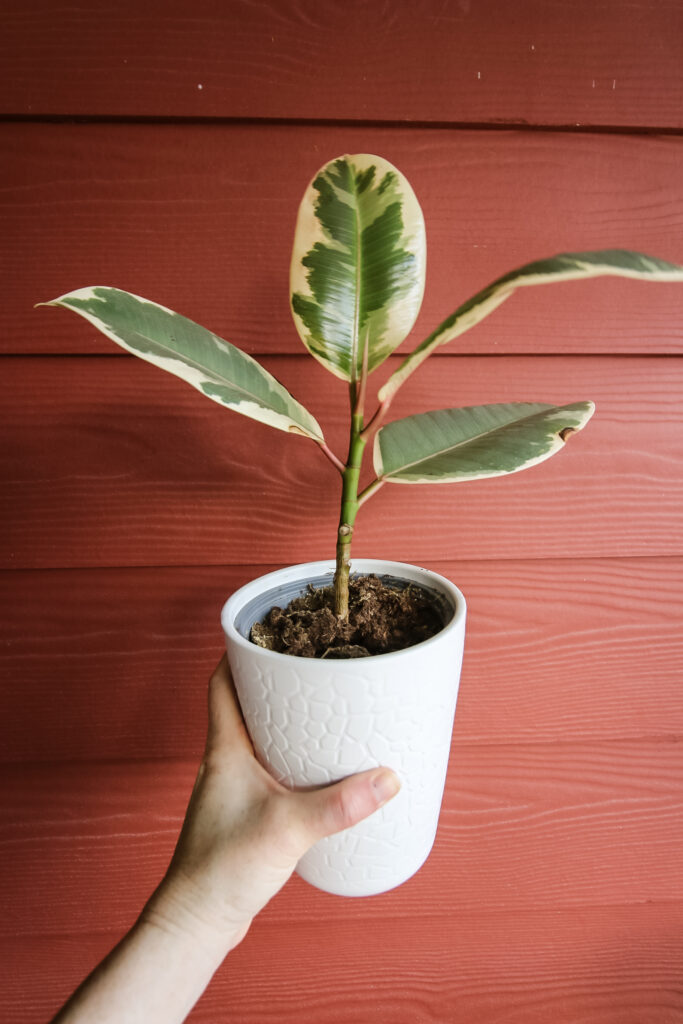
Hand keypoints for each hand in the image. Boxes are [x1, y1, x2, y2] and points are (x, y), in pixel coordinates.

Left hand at [144, 656, 399, 950]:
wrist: (197, 922)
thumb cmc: (222, 871)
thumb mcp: (288, 830)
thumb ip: (339, 805)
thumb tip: (388, 780)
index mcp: (225, 749)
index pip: (221, 682)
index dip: (239, 651)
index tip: (268, 630)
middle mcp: (226, 761)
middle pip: (245, 703)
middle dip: (274, 681)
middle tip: (311, 665)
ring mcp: (235, 788)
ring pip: (259, 737)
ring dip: (285, 720)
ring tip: (324, 710)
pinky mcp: (248, 813)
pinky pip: (271, 768)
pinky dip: (292, 757)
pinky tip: (320, 769)